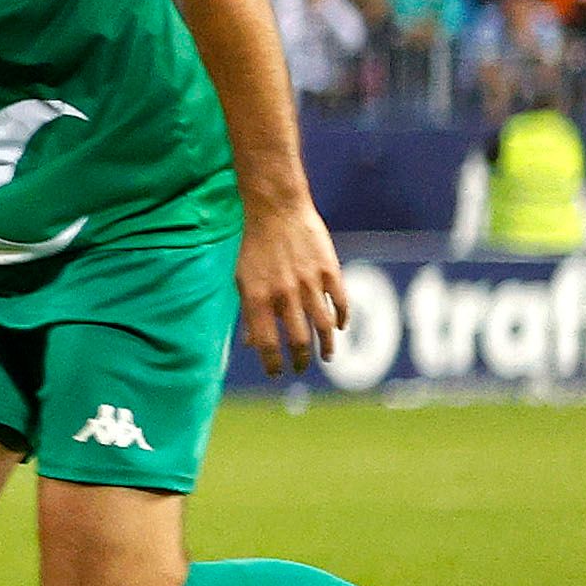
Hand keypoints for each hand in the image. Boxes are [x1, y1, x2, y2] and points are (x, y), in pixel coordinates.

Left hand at [238, 194, 346, 377]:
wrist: (276, 211)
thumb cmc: (255, 248)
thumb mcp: (243, 281)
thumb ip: (249, 313)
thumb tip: (251, 346)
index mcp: (257, 298)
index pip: (267, 344)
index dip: (272, 364)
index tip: (276, 374)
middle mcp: (283, 294)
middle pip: (298, 340)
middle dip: (301, 360)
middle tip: (302, 367)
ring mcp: (308, 283)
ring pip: (323, 326)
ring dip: (326, 346)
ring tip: (326, 356)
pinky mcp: (329, 270)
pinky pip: (340, 302)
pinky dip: (342, 318)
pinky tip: (340, 328)